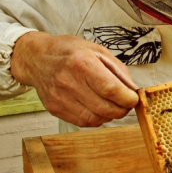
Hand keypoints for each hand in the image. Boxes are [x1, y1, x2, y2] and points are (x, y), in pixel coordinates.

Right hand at [11, 31, 138, 126]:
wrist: (37, 58)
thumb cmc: (69, 51)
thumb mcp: (98, 51)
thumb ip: (118, 70)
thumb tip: (133, 90)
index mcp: (81, 63)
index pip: (110, 89)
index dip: (127, 98)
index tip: (134, 98)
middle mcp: (68, 81)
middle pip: (104, 107)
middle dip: (122, 110)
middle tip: (126, 104)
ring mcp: (59, 97)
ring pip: (94, 118)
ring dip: (110, 116)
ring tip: (113, 106)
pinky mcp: (54, 108)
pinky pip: (82, 122)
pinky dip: (96, 119)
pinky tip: (98, 108)